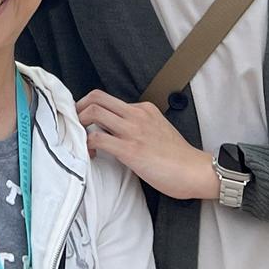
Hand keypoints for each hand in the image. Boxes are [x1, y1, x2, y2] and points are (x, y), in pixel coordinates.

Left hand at [77, 90, 217, 200]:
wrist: (195, 171)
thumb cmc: (178, 157)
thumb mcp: (158, 130)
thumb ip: (139, 126)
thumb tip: (116, 132)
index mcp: (143, 109)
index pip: (108, 99)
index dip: (90, 108)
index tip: (84, 121)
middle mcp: (136, 115)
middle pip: (96, 97)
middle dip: (77, 108)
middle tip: (72, 125)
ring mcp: (133, 130)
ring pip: (94, 112)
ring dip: (78, 125)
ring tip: (78, 140)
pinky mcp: (130, 149)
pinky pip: (97, 138)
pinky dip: (86, 145)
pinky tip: (90, 155)